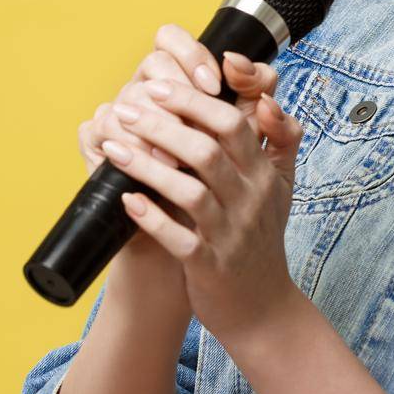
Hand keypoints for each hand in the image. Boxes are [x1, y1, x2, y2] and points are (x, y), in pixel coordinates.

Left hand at [97, 77, 306, 343]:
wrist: (263, 307)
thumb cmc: (260, 238)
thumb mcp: (280, 187)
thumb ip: (279, 140)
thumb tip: (266, 99)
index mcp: (265, 175)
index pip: (234, 124)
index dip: (194, 101)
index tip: (157, 86)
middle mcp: (252, 200)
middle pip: (209, 150)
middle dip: (163, 124)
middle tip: (127, 109)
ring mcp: (232, 234)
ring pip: (190, 191)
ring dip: (147, 166)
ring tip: (112, 148)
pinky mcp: (210, 266)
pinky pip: (179, 238)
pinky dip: (151, 218)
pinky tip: (126, 201)